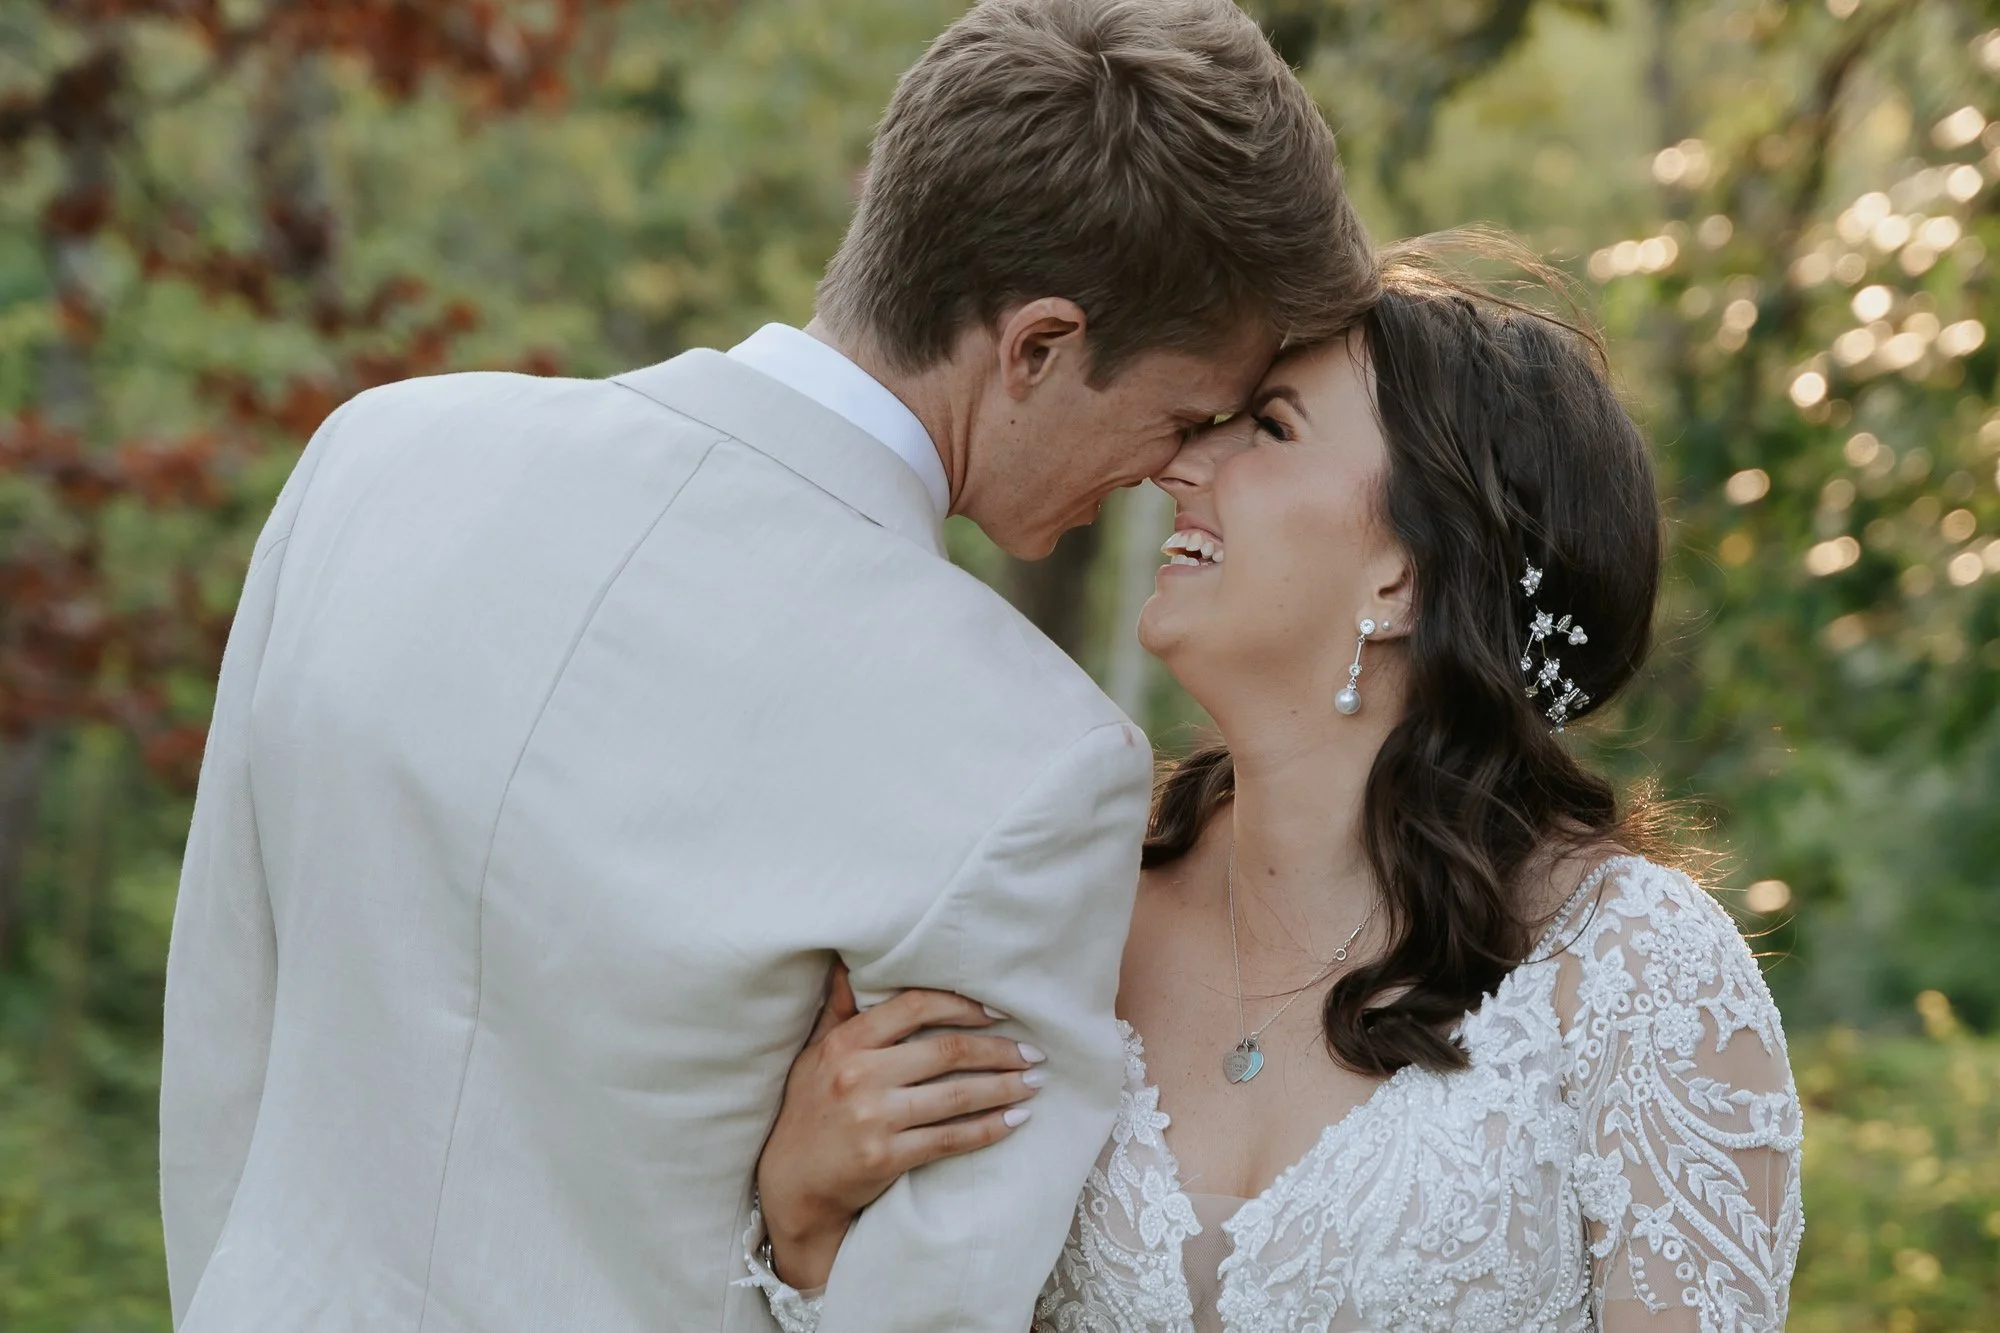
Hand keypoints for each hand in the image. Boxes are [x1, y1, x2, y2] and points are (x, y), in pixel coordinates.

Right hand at [755, 962, 1046, 1289]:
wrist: (792, 1185)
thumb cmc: (809, 1111)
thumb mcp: (815, 1053)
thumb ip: (839, 1009)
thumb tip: (846, 961)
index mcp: (845, 1043)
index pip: (915, 1007)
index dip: (962, 1005)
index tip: (997, 1012)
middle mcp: (859, 1075)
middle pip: (946, 1051)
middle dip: (998, 1050)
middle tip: (1033, 1052)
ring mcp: (873, 1118)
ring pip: (956, 1095)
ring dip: (1004, 1088)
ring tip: (1034, 1082)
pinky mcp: (886, 1157)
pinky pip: (951, 1138)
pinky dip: (989, 1128)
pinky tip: (1015, 1120)